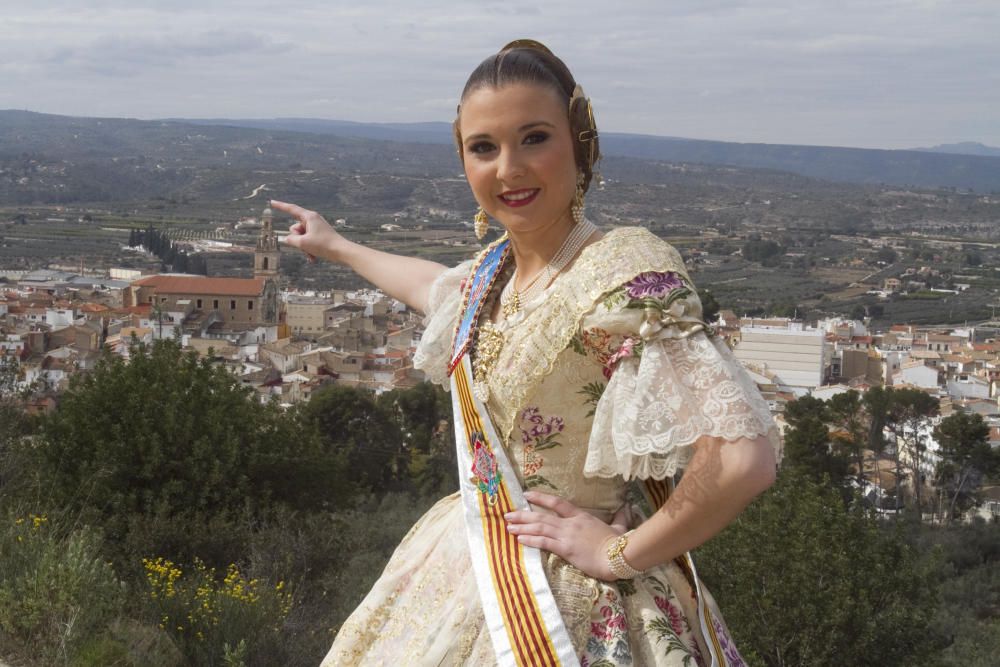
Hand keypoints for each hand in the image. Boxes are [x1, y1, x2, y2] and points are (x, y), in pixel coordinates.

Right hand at [269, 200, 345, 263]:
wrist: (342, 252)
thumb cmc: (324, 245)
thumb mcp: (303, 243)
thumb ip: (291, 240)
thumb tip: (288, 239)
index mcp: (309, 217)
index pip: (291, 209)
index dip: (280, 206)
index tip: (272, 202)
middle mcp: (313, 220)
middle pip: (295, 228)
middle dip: (297, 239)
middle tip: (306, 245)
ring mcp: (316, 228)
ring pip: (301, 237)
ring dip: (303, 247)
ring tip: (312, 253)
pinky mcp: (320, 235)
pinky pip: (308, 242)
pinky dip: (309, 249)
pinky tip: (313, 258)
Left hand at [504, 490, 629, 581]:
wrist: (618, 556)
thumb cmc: (619, 543)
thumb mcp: (619, 526)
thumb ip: (620, 517)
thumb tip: (627, 507)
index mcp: (581, 516)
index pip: (557, 503)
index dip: (540, 498)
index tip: (526, 495)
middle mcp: (570, 524)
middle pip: (542, 516)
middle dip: (523, 515)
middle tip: (508, 515)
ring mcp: (567, 536)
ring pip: (539, 528)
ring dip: (522, 527)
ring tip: (508, 527)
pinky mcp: (566, 549)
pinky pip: (544, 543)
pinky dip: (530, 540)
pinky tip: (519, 539)